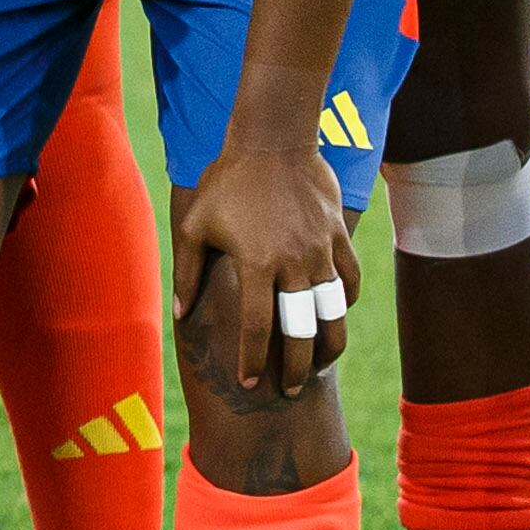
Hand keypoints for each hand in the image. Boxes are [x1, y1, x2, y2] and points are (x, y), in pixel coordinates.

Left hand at [172, 135, 359, 397]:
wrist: (274, 140)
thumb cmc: (227, 181)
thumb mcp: (195, 223)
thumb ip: (188, 271)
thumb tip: (180, 312)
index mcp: (257, 263)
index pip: (258, 327)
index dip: (253, 359)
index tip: (249, 382)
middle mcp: (294, 262)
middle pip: (302, 331)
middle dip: (298, 367)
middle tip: (292, 389)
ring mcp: (322, 250)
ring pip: (334, 311)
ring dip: (330, 343)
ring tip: (321, 363)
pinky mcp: (339, 236)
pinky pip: (349, 280)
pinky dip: (345, 302)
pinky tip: (336, 314)